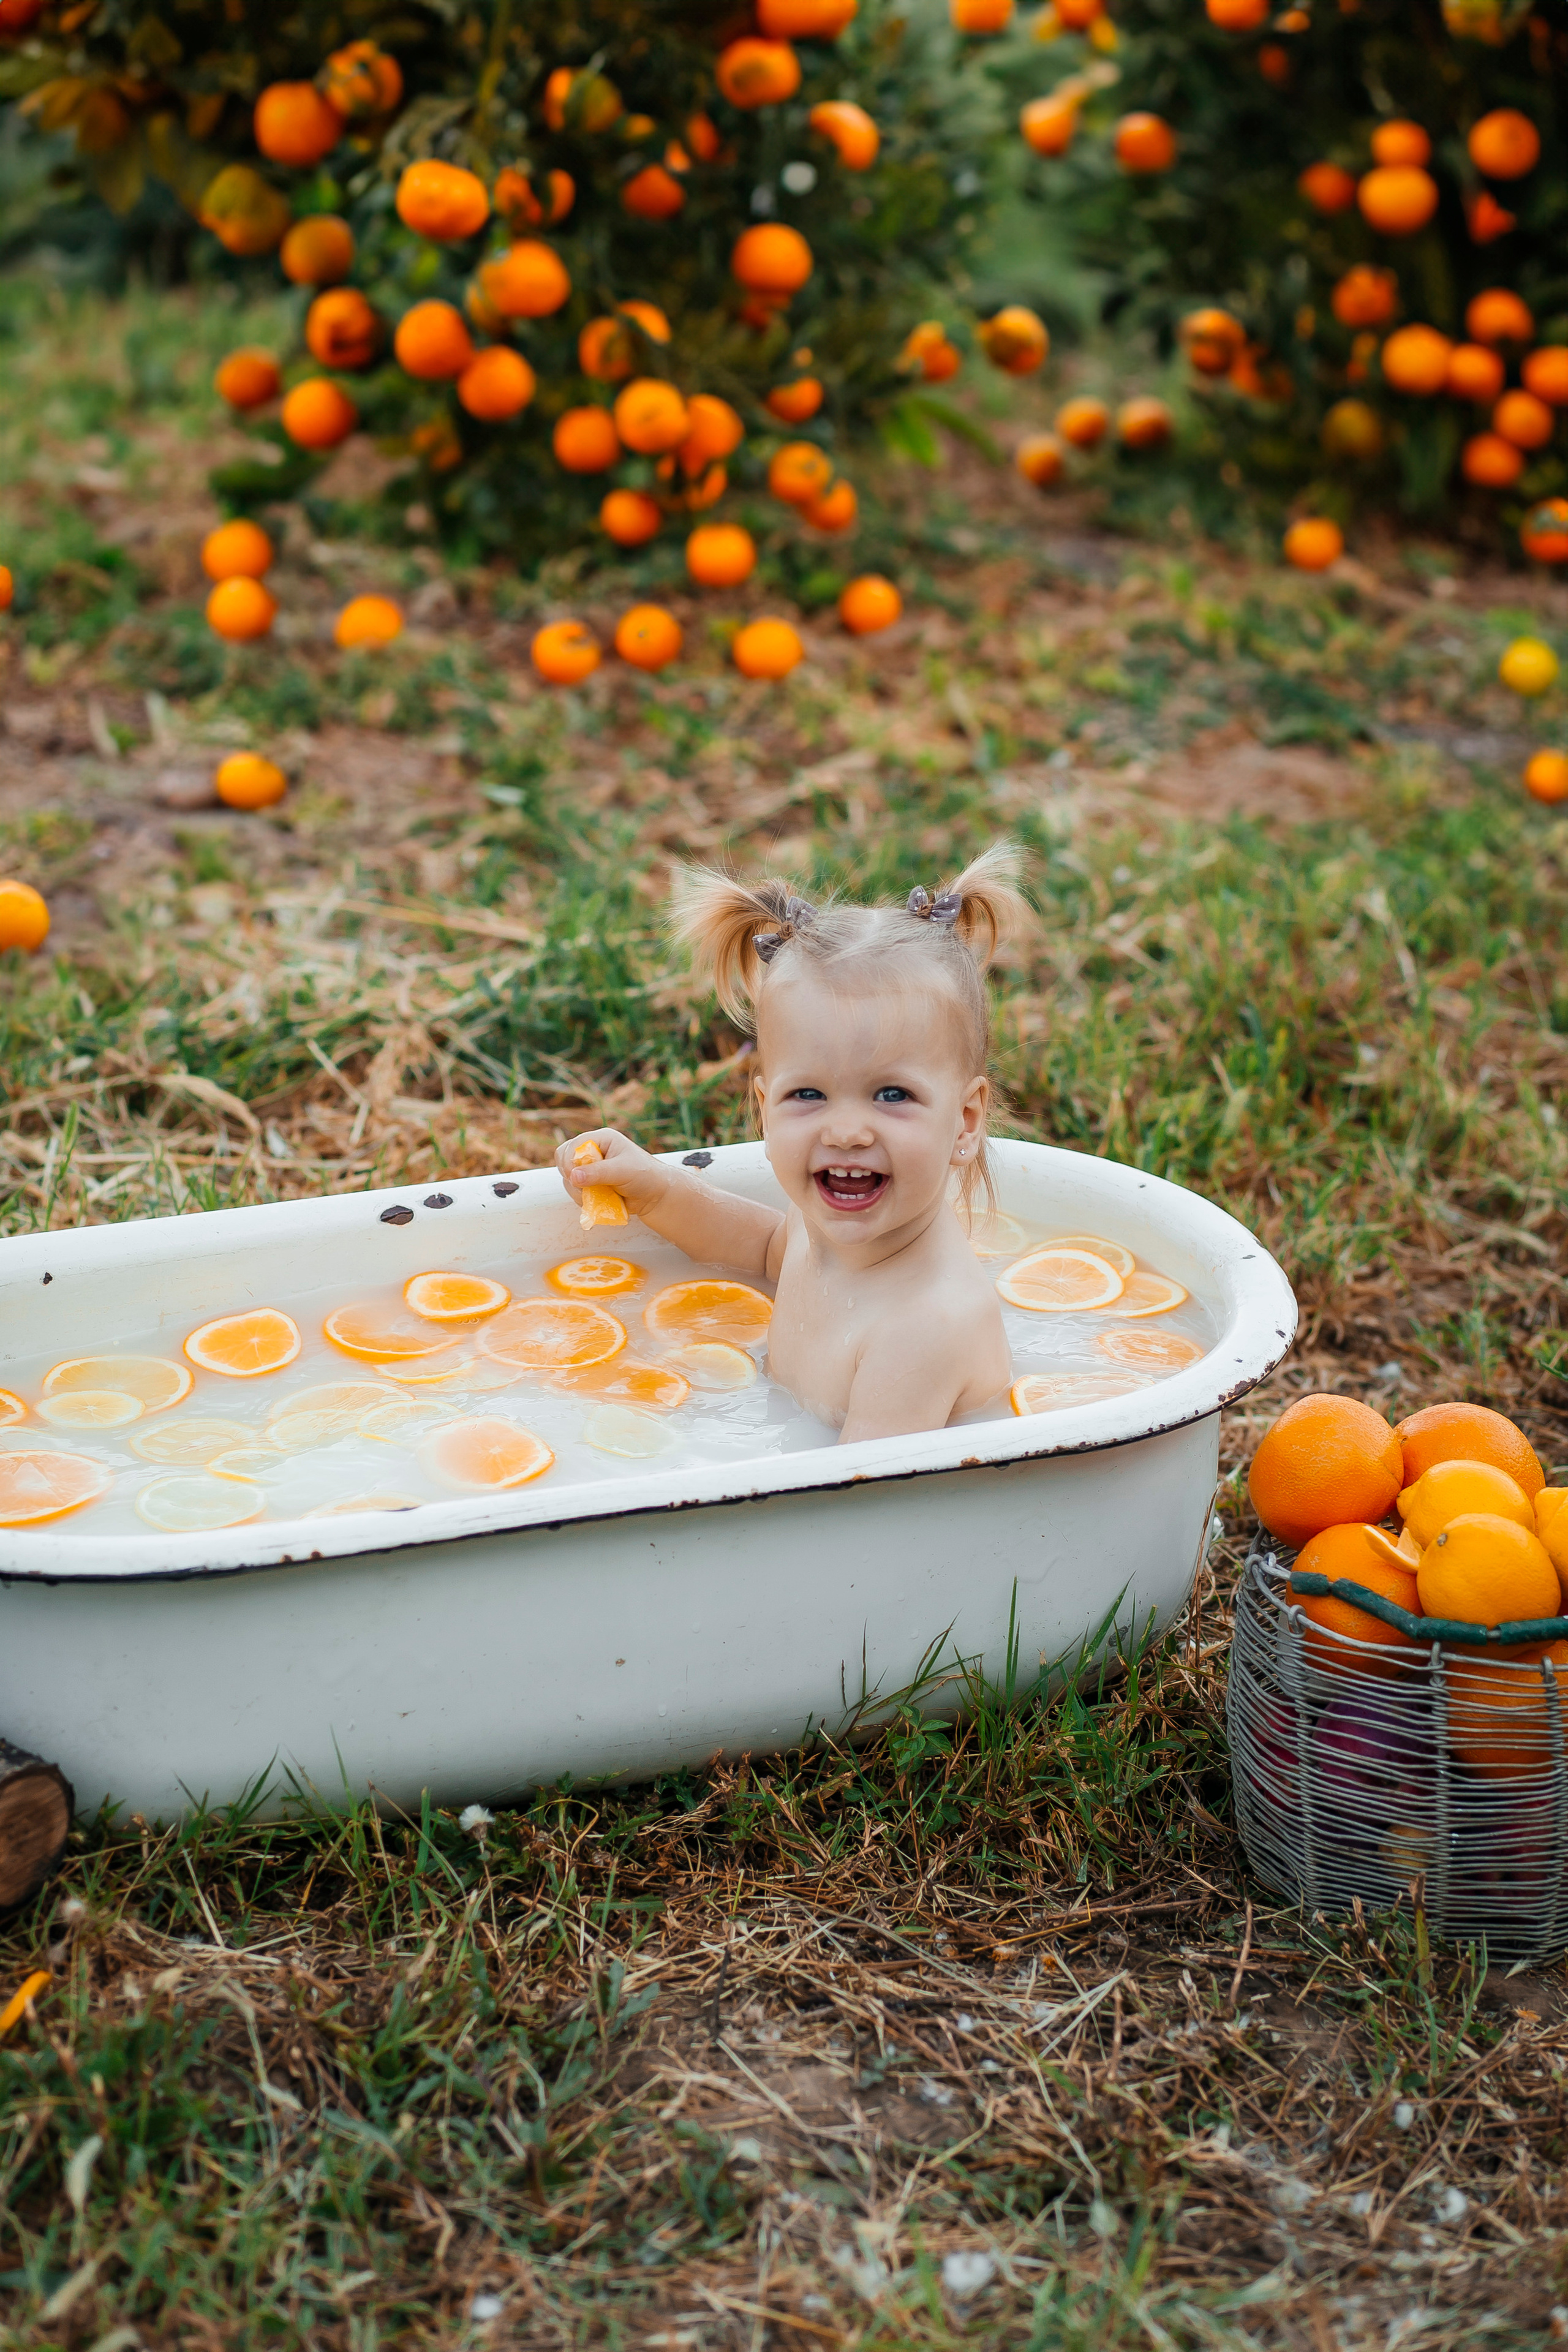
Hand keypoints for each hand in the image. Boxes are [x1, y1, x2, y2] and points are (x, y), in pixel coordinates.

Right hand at [554, 1128, 671, 1217]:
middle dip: (571, 1176)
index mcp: (601, 1140)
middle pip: (564, 1159)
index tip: (576, 1176)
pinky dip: (582, 1198)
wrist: (654, 1196)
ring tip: (597, 1195)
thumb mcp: (622, 1171)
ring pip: (568, 1178)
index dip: (570, 1161)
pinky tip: (598, 1200)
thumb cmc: (644, 1176)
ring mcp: (590, 1169)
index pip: (573, 1146)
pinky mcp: (590, 1185)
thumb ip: (598, 1173)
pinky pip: (575, 1191)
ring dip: (578, 1190)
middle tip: (584, 1186)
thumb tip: (573, 1177)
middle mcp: (593, 1152)